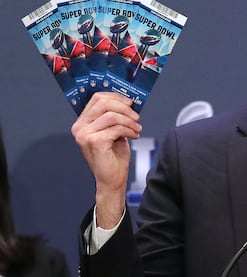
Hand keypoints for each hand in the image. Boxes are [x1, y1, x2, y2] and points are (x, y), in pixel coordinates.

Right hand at [71, 92, 141, 227]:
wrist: (112, 179)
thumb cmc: (113, 156)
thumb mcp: (114, 131)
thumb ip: (115, 116)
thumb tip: (128, 101)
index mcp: (83, 122)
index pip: (97, 98)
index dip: (116, 97)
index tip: (130, 101)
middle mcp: (80, 127)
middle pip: (103, 103)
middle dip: (124, 108)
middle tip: (136, 116)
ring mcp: (85, 135)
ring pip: (112, 115)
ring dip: (129, 121)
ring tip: (137, 129)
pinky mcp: (94, 142)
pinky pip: (116, 128)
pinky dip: (129, 130)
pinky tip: (134, 136)